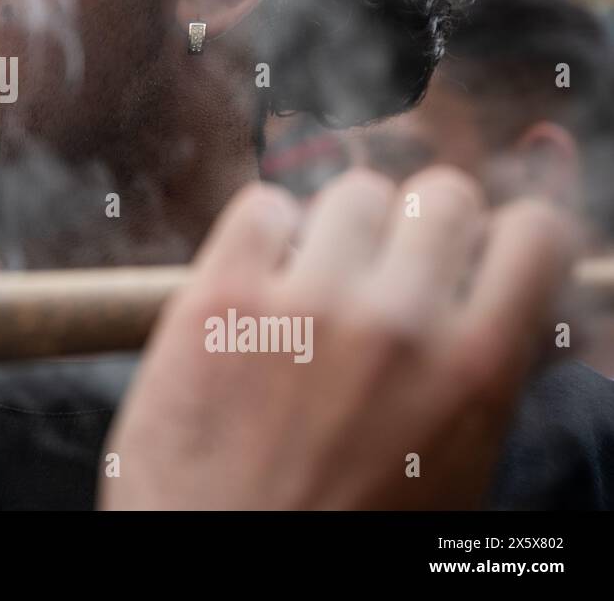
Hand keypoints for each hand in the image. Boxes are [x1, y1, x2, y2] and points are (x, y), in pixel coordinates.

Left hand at [100, 167, 576, 509]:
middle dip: (421, 228)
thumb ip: (481, 376)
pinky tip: (259, 284)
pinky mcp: (220, 298)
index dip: (507, 238)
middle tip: (388, 272)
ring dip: (341, 230)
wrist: (224, 577)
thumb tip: (501, 299)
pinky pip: (262, 206)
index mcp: (475, 372)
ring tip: (316, 288)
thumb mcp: (455, 470)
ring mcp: (305, 305)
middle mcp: (398, 324)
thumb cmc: (343, 531)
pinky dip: (265, 234)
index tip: (478, 253)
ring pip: (352, 192)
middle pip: (441, 193)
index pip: (535, 233)